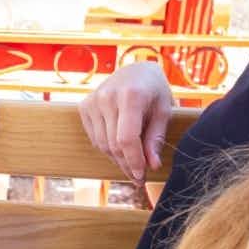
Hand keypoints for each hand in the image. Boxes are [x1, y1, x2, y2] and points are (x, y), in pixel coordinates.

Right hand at [79, 61, 172, 183]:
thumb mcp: (163, 110)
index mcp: (131, 95)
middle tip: (139, 178)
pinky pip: (94, 138)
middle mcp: (107, 97)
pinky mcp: (84, 106)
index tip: (141, 176)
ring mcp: (93, 101)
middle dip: (127, 165)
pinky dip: (107, 148)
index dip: (134, 161)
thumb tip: (153, 165)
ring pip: (102, 144)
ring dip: (117, 159)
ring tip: (131, 165)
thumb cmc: (154, 90)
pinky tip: (120, 151)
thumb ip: (156, 138)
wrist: (135, 70)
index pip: (127, 138)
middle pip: (114, 144)